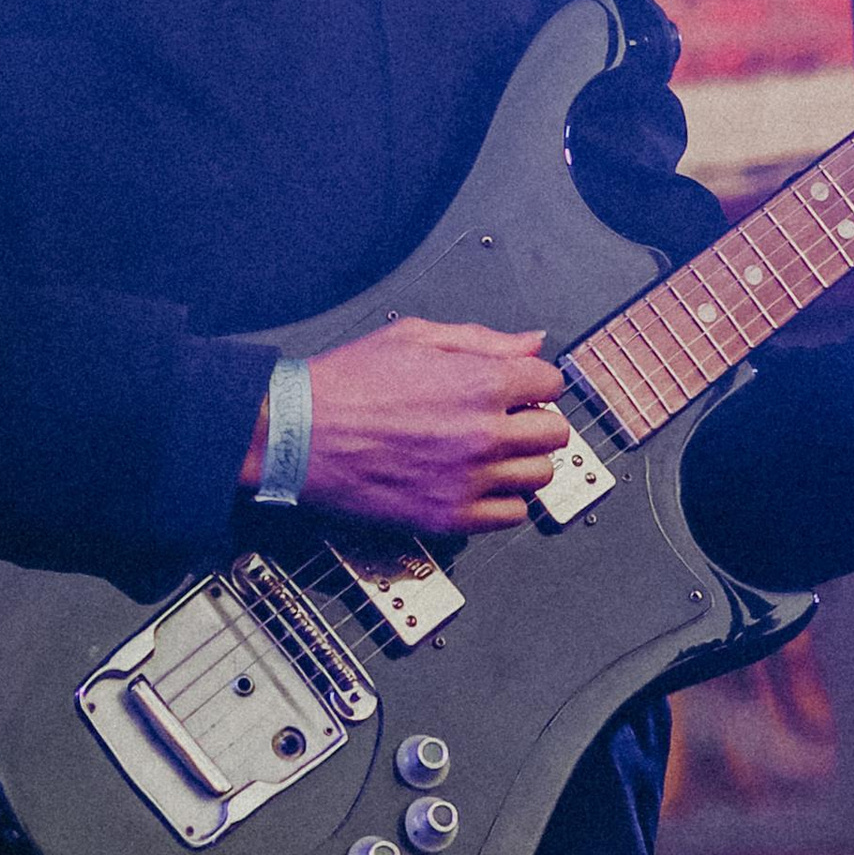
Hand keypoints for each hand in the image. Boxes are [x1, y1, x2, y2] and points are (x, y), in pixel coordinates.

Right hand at [299, 315, 568, 531]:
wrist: (298, 434)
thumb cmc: (349, 382)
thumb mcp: (416, 336)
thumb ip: (483, 339)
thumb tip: (531, 342)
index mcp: (481, 383)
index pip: (551, 382)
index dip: (534, 380)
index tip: (520, 386)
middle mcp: (484, 434)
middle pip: (555, 433)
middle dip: (536, 419)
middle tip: (509, 418)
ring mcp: (469, 480)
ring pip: (539, 476)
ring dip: (524, 461)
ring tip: (495, 451)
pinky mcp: (448, 517)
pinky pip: (511, 516)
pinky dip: (504, 501)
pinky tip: (481, 483)